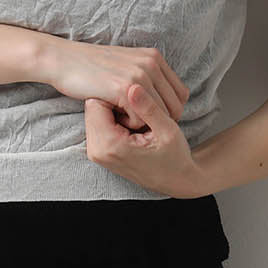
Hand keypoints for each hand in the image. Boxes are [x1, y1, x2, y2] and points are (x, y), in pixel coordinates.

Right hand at [38, 35, 188, 131]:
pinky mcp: (125, 88)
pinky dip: (130, 124)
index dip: (169, 111)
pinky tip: (115, 116)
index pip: (181, 93)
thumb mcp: (125, 64)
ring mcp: (140, 75)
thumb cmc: (91, 67)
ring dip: (145, 124)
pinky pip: (141, 119)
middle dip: (159, 121)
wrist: (64, 60)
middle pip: (175, 107)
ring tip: (125, 118)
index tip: (149, 117)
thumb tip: (161, 97)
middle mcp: (152, 63)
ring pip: (161, 115)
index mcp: (154, 57)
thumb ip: (145, 75)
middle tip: (137, 122)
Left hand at [84, 81, 207, 198]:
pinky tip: (133, 124)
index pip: (97, 102)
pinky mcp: (100, 151)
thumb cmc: (174, 158)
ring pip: (95, 113)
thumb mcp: (167, 131)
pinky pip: (100, 122)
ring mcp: (96, 152)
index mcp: (109, 146)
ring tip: (137, 120)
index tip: (137, 103)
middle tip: (138, 111)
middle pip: (93, 107)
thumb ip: (148, 108)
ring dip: (115, 109)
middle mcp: (96, 150)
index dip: (116, 95)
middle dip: (113, 102)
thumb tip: (133, 86)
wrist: (174, 180)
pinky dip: (115, 117)